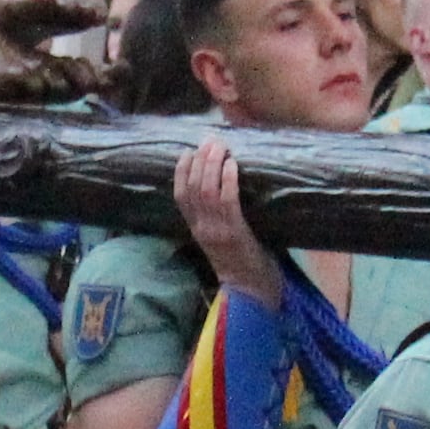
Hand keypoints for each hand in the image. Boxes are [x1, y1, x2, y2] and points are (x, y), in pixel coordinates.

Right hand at [176, 144, 281, 308]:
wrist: (250, 287)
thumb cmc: (239, 259)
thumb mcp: (219, 237)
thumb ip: (214, 216)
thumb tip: (217, 186)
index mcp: (194, 228)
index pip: (179, 196)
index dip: (180, 172)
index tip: (187, 152)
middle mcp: (201, 227)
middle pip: (193, 188)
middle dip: (199, 160)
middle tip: (209, 141)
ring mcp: (216, 229)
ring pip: (207, 191)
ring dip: (212, 164)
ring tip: (220, 146)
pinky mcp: (234, 231)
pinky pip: (228, 200)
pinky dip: (228, 179)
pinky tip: (232, 164)